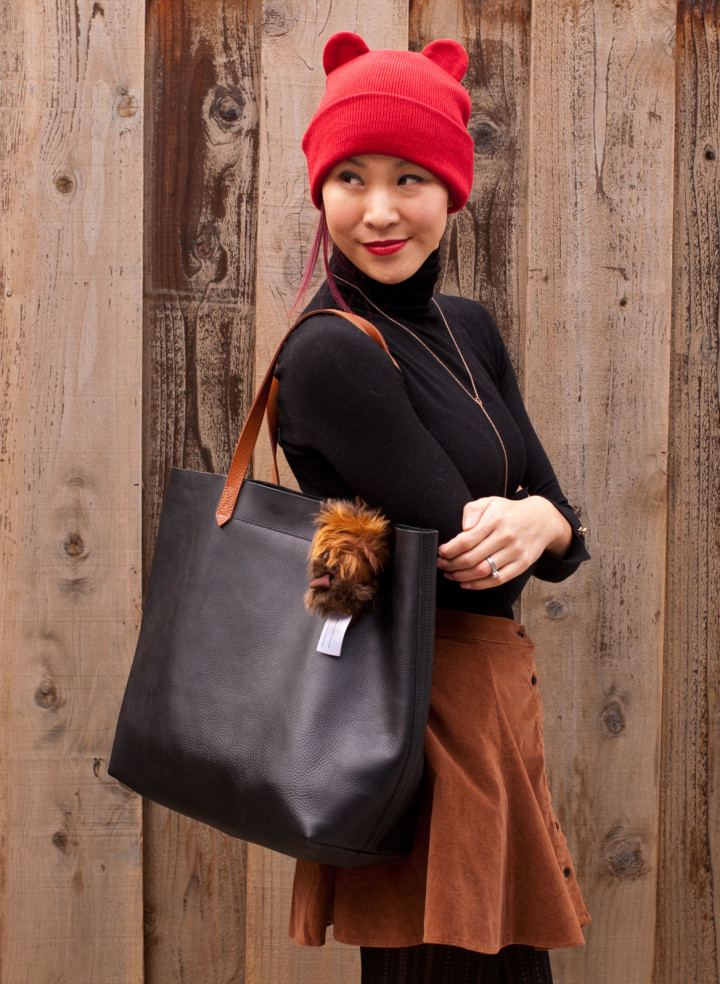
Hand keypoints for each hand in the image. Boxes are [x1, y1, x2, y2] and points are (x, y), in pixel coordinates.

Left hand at [436, 495, 571, 589]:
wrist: (542, 520)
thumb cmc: (509, 512)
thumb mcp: (490, 502)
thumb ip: (472, 510)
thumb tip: (463, 529)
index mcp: (496, 519)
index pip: (467, 540)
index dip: (450, 549)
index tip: (441, 552)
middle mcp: (506, 536)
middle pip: (472, 558)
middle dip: (451, 564)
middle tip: (441, 564)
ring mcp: (515, 552)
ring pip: (483, 571)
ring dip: (461, 576)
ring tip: (450, 574)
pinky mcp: (522, 565)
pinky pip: (497, 580)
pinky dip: (478, 585)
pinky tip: (465, 583)